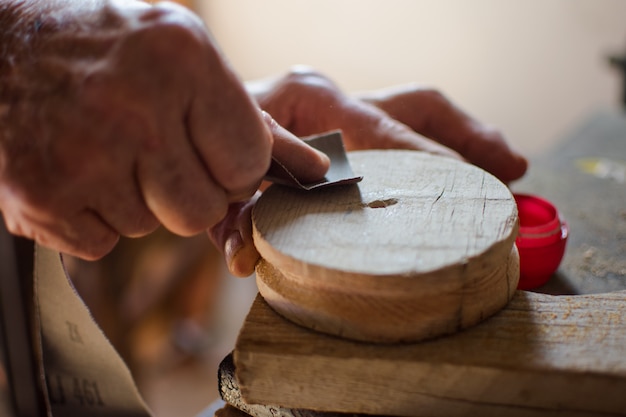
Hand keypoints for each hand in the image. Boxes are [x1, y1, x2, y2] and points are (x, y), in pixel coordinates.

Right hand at [0, 2, 326, 258]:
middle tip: (154, 153)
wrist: (0, 49)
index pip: (247, 162)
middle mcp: (135, 111)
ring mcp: (84, 159)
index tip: (210, 152)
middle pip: (201, 210)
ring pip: (151, 227)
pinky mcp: (42, 198)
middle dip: (186, 190)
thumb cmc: (108, 51)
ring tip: (106, 150)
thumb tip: (317, 168)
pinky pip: (102, 242)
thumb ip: (252, 118)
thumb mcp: (184, 56)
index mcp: (183, 63)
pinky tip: (76, 171)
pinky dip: (94, 217)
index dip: (232, 166)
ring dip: (137, 200)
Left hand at [210, 67, 527, 275]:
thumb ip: (236, 219)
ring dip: (464, 137)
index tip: (451, 198)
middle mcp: (330, 97)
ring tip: (507, 165)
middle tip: (506, 171)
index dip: (417, 168)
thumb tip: (248, 258)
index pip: (378, 134)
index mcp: (306, 100)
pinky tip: (467, 163)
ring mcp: (339, 107)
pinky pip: (400, 122)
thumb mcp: (220, 184)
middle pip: (414, 108)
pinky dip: (436, 142)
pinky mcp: (340, 123)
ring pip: (416, 108)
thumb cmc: (205, 149)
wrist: (185, 120)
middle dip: (463, 142)